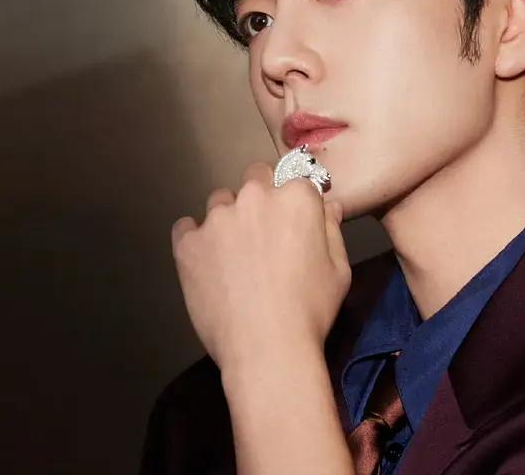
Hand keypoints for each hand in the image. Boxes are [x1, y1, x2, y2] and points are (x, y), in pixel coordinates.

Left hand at [170, 161, 351, 374]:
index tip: (295, 214)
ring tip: (233, 254)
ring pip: (220, 201)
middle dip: (261, 195)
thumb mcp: (339, 271)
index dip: (295, 195)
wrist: (266, 348)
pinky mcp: (188, 243)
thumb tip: (327, 205)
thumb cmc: (311, 310)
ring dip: (228, 217)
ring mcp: (217, 219)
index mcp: (295, 198)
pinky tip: (206, 262)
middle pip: (255, 176)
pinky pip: (186, 227)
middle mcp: (254, 197)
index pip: (294, 176)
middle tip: (264, 231)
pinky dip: (195, 239)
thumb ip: (331, 230)